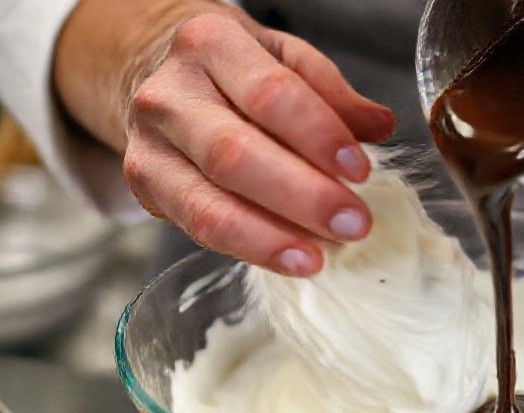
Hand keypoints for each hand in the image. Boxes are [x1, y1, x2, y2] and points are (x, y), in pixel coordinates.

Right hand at [57, 1, 394, 275]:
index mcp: (210, 43)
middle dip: (302, 196)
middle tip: (353, 223)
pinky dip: (250, 248)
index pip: (270, 94)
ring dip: (273, 236)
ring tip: (323, 255)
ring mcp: (149, 144)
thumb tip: (379, 127)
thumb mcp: (281, 57)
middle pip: (236, 154)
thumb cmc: (229, 68)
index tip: (360, 171)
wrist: (153, 71)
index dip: (318, 136)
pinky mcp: (144, 187)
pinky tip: (291, 258)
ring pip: (210, 202)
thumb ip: (330, 92)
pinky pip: (198, 227)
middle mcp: (169, 93)